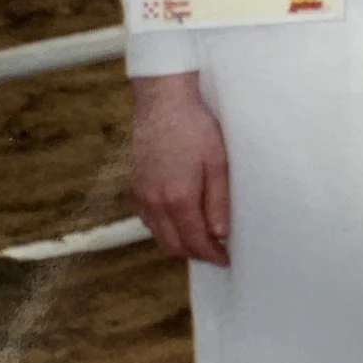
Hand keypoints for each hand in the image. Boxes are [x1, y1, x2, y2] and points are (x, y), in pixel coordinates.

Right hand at [131, 73, 231, 265]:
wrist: (162, 103)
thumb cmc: (195, 128)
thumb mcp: (218, 163)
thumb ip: (218, 202)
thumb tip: (220, 234)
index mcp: (177, 198)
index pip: (195, 241)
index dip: (212, 255)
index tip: (226, 259)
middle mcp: (154, 202)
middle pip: (173, 245)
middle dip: (196, 254)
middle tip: (217, 253)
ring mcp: (142, 195)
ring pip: (158, 235)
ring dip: (179, 243)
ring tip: (202, 240)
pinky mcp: (136, 186)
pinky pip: (148, 220)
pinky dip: (163, 229)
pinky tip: (180, 222)